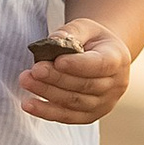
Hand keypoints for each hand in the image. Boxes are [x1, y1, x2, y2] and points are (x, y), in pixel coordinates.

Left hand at [15, 25, 132, 127]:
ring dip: (47, 94)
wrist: (102, 57)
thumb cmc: (92, 40)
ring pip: (74, 102)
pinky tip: (29, 104)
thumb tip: (52, 41)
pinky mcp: (90, 116)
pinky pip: (67, 117)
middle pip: (84, 85)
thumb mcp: (86, 27)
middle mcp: (115, 85)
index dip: (78, 65)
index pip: (100, 65)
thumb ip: (70, 32)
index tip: (57, 61)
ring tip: (26, 81)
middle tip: (34, 70)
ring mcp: (104, 104)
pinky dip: (46, 111)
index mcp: (118, 59)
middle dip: (56, 78)